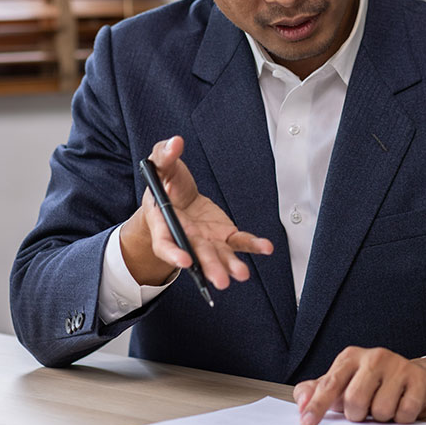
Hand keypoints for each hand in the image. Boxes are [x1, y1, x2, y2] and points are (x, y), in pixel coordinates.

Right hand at [121, 136, 272, 288]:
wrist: (176, 194)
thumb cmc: (164, 182)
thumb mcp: (160, 164)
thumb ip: (164, 155)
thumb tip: (175, 144)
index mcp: (163, 222)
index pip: (165, 242)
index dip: (173, 254)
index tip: (184, 261)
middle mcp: (185, 237)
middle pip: (196, 255)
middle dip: (209, 267)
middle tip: (220, 280)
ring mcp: (206, 240)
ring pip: (218, 255)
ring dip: (230, 266)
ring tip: (242, 274)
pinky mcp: (223, 235)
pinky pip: (239, 242)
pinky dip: (253, 245)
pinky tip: (266, 248)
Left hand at [293, 347, 425, 424]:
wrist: (413, 376)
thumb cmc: (371, 383)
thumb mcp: (342, 384)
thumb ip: (317, 392)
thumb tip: (302, 403)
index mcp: (350, 357)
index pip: (329, 384)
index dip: (317, 406)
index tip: (307, 423)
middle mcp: (374, 357)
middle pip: (355, 401)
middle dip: (357, 415)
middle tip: (364, 410)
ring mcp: (398, 366)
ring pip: (381, 411)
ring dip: (381, 418)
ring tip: (384, 405)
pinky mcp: (418, 380)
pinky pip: (403, 413)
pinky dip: (400, 418)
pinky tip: (400, 405)